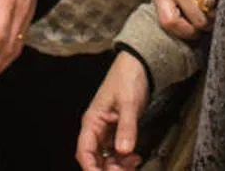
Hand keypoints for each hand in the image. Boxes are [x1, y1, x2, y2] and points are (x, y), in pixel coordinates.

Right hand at [76, 51, 149, 170]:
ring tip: (133, 164)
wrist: (140, 64)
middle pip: (95, 158)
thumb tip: (123, 151)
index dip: (91, 168)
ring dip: (118, 165)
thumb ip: (126, 127)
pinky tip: (135, 158)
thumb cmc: (128, 77)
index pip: (84, 151)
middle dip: (108, 168)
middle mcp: (97, 128)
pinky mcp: (118, 131)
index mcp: (92, 121)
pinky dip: (125, 159)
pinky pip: (117, 152)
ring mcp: (107, 130)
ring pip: (107, 157)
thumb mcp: (128, 103)